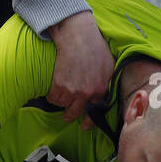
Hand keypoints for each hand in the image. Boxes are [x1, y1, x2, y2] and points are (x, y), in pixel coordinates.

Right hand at [46, 11, 113, 128]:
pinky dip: (51, 94)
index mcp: (101, 89)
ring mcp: (72, 90)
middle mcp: (88, 93)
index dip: (89, 121)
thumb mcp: (109, 65)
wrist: (77, 35)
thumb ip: (107, 82)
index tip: (84, 126)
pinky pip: (52, 98)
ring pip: (62, 105)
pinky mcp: (59, 85)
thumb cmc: (94, 46)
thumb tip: (103, 95)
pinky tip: (53, 86)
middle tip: (66, 116)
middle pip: (75, 112)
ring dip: (60, 101)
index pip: (95, 111)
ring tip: (60, 92)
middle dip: (69, 115)